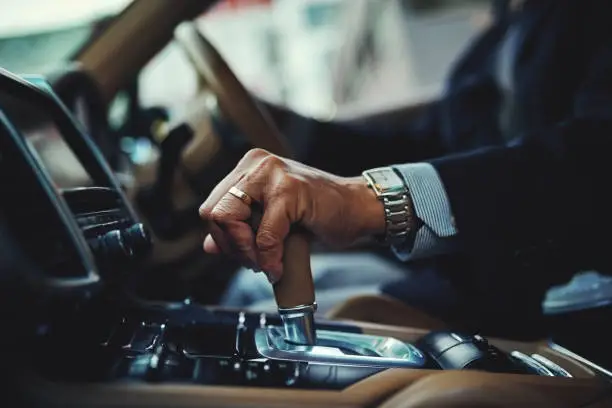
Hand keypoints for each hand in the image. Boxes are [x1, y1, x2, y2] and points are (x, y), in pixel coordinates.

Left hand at [198, 148, 385, 281]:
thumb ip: (241, 228)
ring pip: (230, 220)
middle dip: (231, 246)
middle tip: (254, 263)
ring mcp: (273, 174)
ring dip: (247, 253)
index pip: (211, 207)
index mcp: (249, 168)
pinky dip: (269, 258)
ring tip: (267, 263)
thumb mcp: (272, 220)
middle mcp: (257, 165)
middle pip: (214, 213)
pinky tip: (278, 266)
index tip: (245, 255)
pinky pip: (264, 235)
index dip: (223, 238)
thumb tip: (210, 246)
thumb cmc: (319, 214)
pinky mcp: (289, 190)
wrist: (358, 209)